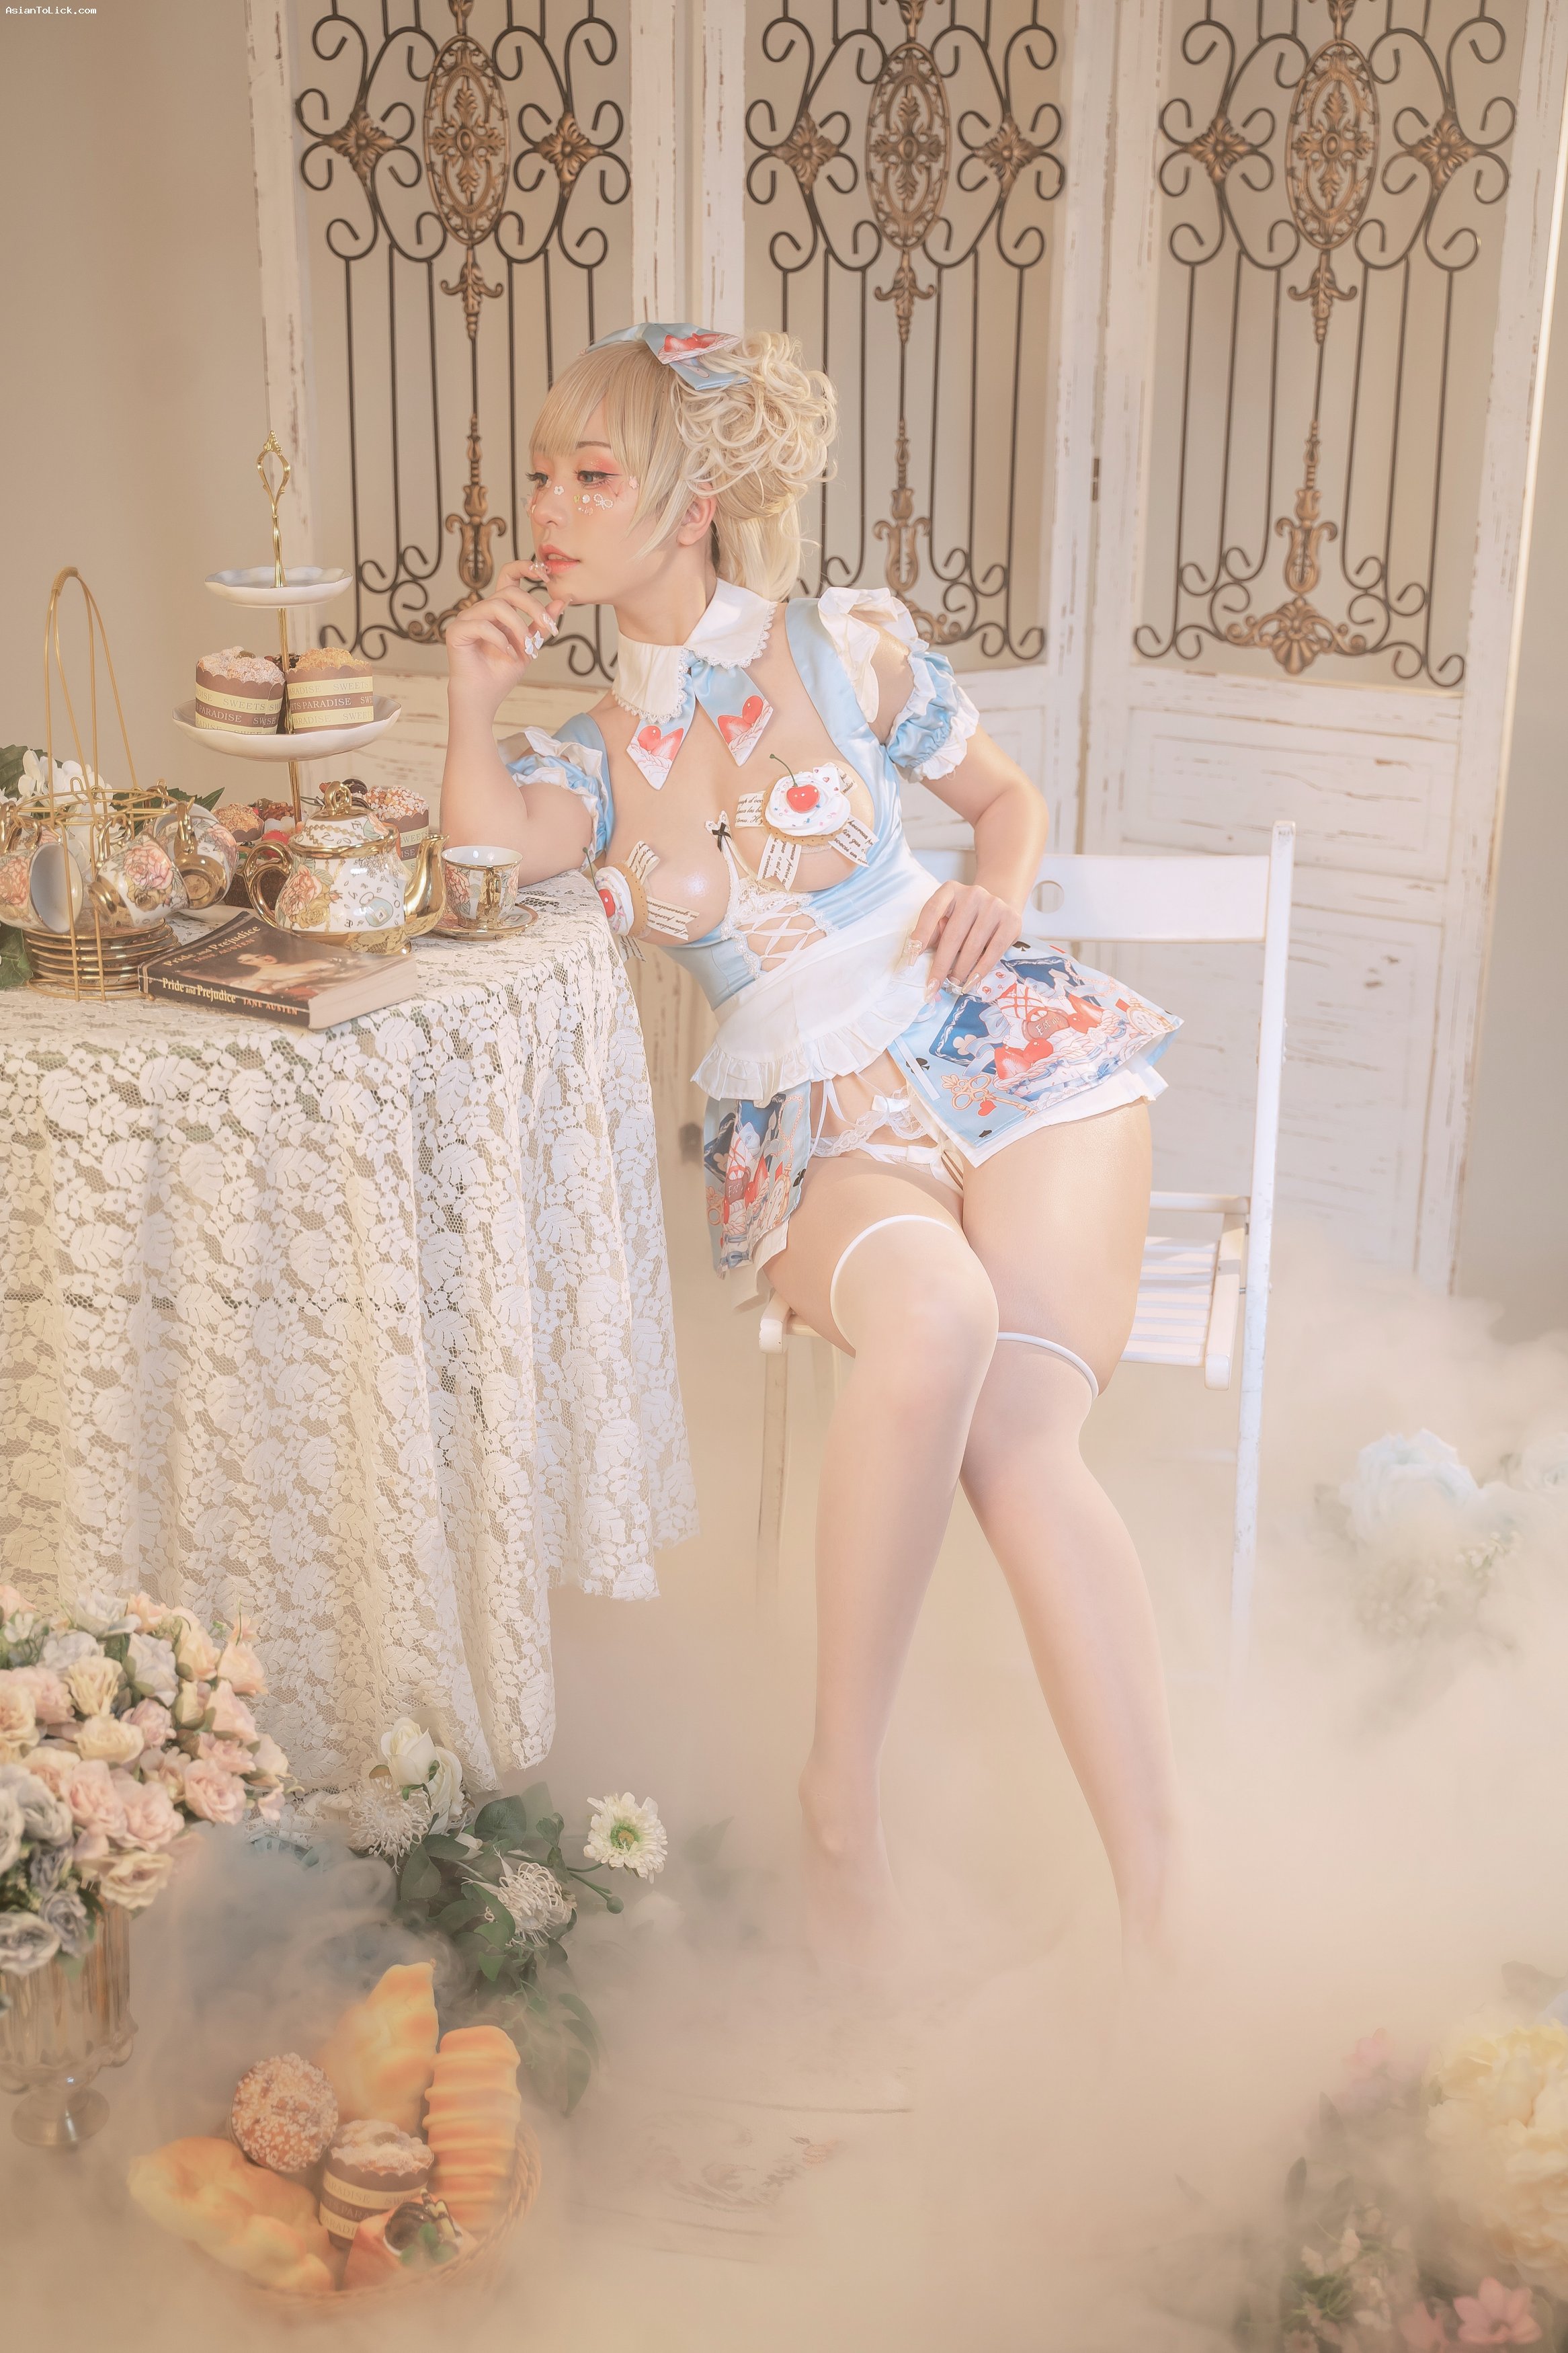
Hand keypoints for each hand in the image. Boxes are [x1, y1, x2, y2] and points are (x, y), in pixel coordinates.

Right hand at [444, 560, 563, 711]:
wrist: (484, 696)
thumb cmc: (502, 672)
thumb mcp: (529, 646)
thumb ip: (541, 624)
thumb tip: (561, 602)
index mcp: (498, 610)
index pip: (509, 577)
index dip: (524, 568)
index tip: (545, 574)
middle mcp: (482, 610)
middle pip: (509, 591)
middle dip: (533, 607)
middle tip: (548, 628)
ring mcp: (467, 618)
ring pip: (497, 606)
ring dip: (518, 628)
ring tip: (526, 649)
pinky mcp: (457, 631)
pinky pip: (482, 625)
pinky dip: (500, 640)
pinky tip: (508, 654)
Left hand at [910, 880, 1022, 999]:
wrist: (1001, 903)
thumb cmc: (966, 916)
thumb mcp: (947, 917)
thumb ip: (933, 931)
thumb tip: (917, 954)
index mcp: (950, 890)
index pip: (932, 911)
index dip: (921, 935)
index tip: (912, 959)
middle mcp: (972, 894)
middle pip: (953, 935)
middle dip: (941, 965)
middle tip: (933, 985)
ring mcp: (994, 906)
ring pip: (973, 946)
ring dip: (960, 970)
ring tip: (952, 983)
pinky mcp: (1010, 921)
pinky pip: (994, 951)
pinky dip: (981, 970)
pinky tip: (971, 982)